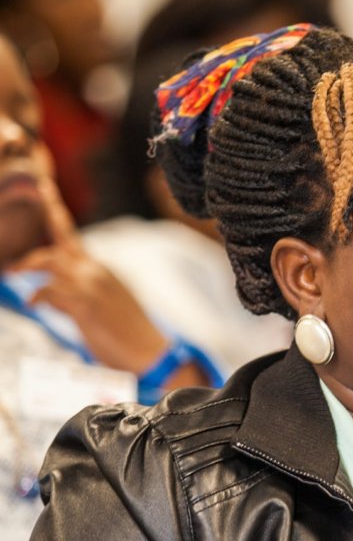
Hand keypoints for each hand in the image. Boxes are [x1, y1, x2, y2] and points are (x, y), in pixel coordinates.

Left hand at [10, 176, 171, 373]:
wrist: (151, 352)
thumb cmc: (130, 334)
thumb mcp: (106, 305)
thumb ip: (80, 292)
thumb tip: (52, 295)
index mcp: (101, 270)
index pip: (72, 237)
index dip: (56, 211)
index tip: (45, 187)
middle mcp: (96, 271)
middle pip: (62, 237)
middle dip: (47, 215)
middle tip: (31, 205)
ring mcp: (91, 286)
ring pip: (50, 261)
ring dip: (27, 264)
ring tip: (11, 272)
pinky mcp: (86, 305)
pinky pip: (49, 291)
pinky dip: (37, 295)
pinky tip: (33, 303)